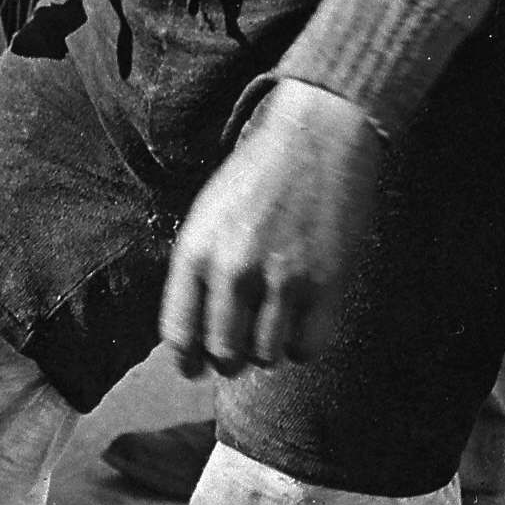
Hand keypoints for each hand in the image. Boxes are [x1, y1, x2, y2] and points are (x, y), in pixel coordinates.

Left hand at [160, 79, 384, 375]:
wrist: (318, 136)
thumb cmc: (259, 176)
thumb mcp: (207, 216)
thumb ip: (196, 272)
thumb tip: (192, 338)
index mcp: (195, 251)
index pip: (179, 335)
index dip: (188, 361)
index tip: (196, 368)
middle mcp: (233, 269)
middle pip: (224, 355)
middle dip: (231, 360)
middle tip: (240, 349)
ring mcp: (281, 277)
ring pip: (266, 355)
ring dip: (269, 349)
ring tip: (274, 324)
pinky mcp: (325, 282)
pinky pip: (307, 348)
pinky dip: (303, 345)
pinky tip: (303, 321)